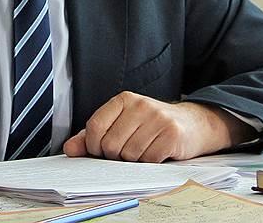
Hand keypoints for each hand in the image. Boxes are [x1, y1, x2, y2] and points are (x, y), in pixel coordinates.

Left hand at [62, 91, 253, 162]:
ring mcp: (158, 119)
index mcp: (124, 100)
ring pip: (129, 155)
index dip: (93, 146)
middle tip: (127, 151)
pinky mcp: (172, 134)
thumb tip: (70, 149)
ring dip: (134, 160)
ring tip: (144, 149)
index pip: (95, 127)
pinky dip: (149, 163)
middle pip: (111, 145)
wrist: (192, 124)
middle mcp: (140, 105)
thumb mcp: (122, 123)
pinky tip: (156, 152)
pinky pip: (148, 160)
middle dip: (115, 156)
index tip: (101, 150)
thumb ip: (93, 136)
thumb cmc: (151, 125)